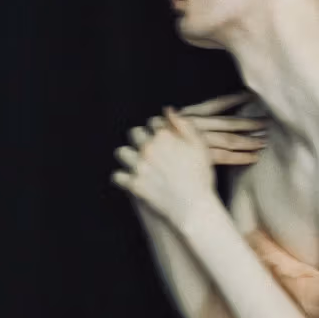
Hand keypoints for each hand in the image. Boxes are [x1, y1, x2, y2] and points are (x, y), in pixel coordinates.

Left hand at [112, 109, 218, 226]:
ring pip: (122, 152)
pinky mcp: (133, 184)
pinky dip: (122, 177)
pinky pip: (117, 176)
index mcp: (164, 135)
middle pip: (134, 133)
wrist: (194, 207)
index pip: (152, 122)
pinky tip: (130, 178)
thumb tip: (168, 110)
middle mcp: (148, 148)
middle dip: (140, 138)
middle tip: (149, 148)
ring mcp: (138, 166)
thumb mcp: (200, 146)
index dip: (158, 128)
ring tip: (137, 162)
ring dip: (128, 155)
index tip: (161, 136)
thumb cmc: (201, 176)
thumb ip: (184, 125)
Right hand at [141, 92, 267, 165]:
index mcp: (189, 116)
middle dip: (249, 122)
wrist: (142, 162)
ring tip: (265, 140)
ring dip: (248, 140)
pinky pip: (223, 158)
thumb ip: (183, 119)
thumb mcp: (167, 125)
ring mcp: (197, 143)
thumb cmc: (155, 143)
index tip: (253, 95)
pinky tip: (255, 157)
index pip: (216, 104)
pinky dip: (240, 157)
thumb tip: (187, 109)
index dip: (235, 99)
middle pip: (227, 123)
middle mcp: (194, 127)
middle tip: (269, 121)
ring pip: (228, 140)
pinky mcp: (199, 159)